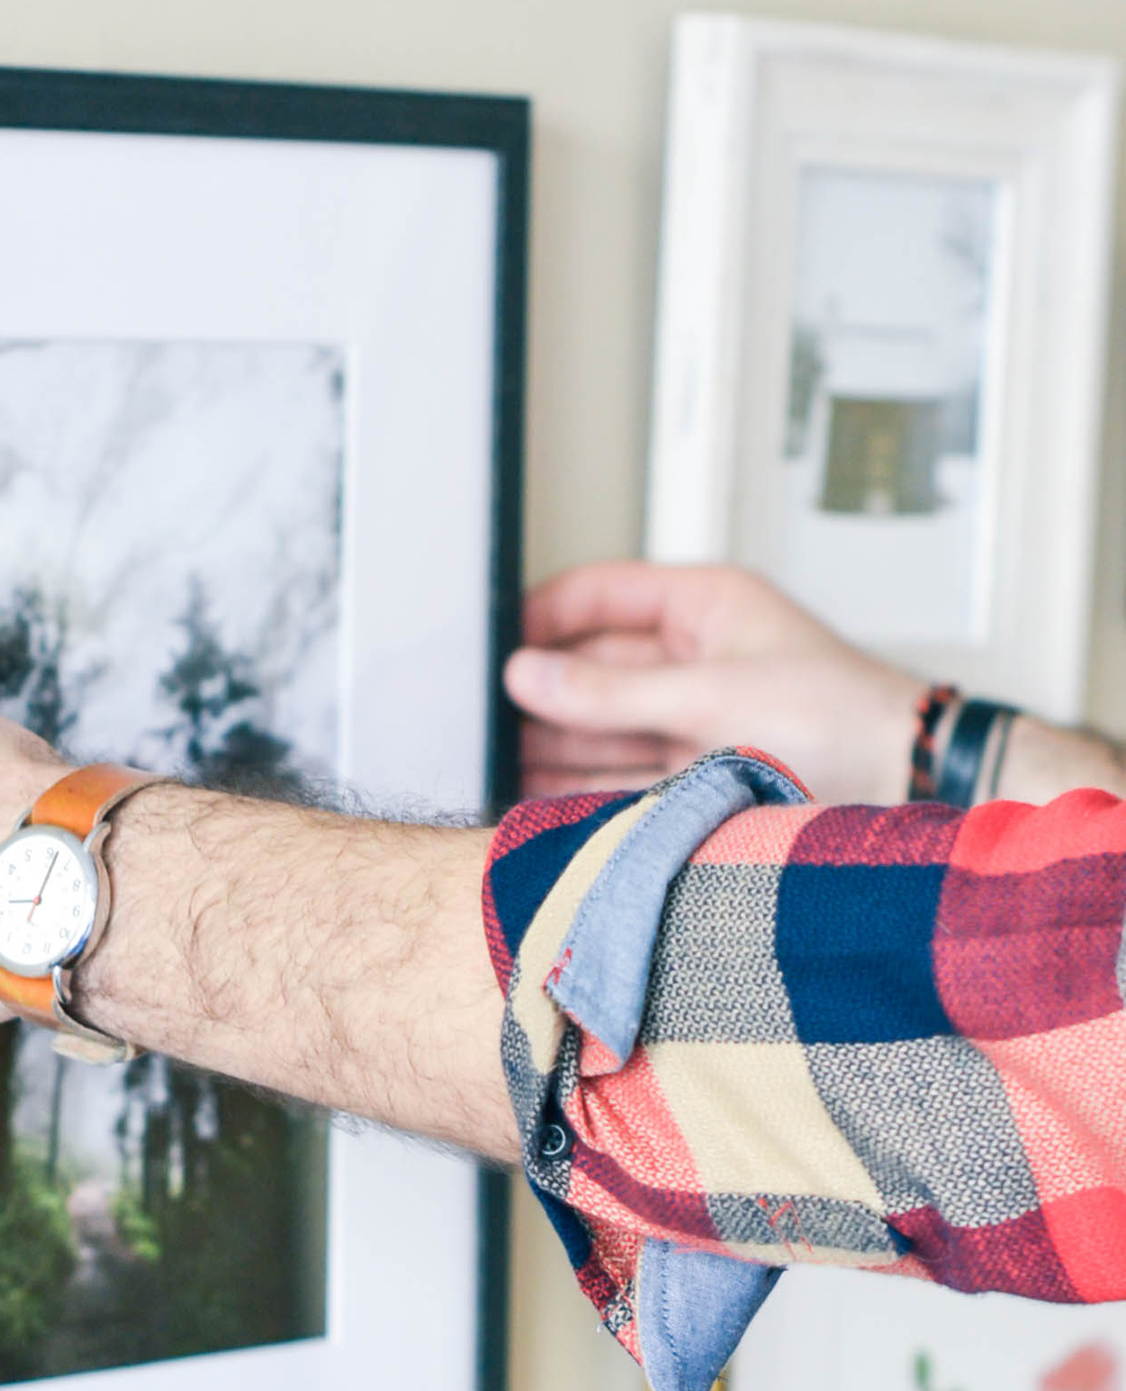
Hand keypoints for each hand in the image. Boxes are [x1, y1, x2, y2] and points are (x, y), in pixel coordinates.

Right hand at [503, 562, 919, 805]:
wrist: (904, 793)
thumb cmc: (843, 721)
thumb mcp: (711, 696)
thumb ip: (611, 691)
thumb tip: (527, 675)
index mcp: (705, 606)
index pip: (600, 593)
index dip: (543, 615)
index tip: (492, 647)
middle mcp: (693, 658)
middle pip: (593, 666)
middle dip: (544, 692)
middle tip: (486, 719)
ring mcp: (692, 719)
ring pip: (601, 727)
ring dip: (555, 745)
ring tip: (498, 764)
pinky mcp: (693, 776)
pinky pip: (619, 776)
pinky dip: (581, 788)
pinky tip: (539, 798)